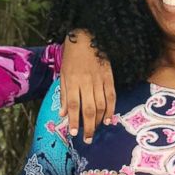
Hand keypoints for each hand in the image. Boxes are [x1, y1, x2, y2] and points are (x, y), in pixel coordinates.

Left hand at [59, 29, 114, 143]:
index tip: (74, 133)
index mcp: (72, 80)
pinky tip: (109, 119)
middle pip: (89, 108)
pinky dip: (111, 109)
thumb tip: (62, 114)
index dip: (74, 120)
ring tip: (97, 130)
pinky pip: (111, 96)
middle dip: (88, 126)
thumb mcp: (63, 73)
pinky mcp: (109, 76)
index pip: (73, 104)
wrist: (87, 36)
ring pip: (101, 104)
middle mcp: (86, 82)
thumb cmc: (72, 55)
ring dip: (99, 120)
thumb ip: (63, 94)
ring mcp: (99, 79)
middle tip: (88, 139)